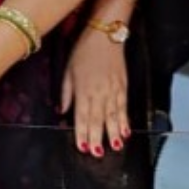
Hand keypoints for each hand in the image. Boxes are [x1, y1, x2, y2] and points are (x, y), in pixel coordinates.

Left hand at [60, 29, 128, 154]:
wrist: (106, 34)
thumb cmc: (84, 50)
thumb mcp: (68, 69)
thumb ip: (66, 92)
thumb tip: (62, 110)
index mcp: (83, 89)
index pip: (82, 116)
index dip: (82, 133)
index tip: (82, 147)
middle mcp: (99, 92)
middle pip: (98, 119)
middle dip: (98, 137)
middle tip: (98, 154)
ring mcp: (113, 89)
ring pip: (113, 115)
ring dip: (113, 132)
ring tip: (115, 147)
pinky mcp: (123, 86)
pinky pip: (124, 107)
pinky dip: (125, 120)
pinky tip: (126, 131)